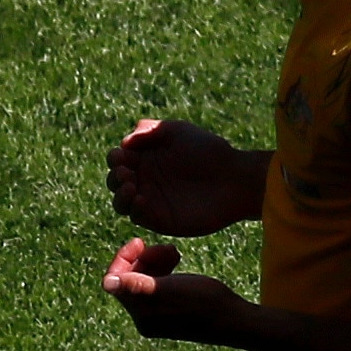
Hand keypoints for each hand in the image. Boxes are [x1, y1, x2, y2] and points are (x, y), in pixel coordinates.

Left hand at [101, 235, 249, 344]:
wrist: (235, 320)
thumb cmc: (207, 301)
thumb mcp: (171, 288)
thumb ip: (138, 285)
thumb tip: (106, 282)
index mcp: (141, 314)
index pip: (115, 282)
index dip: (123, 259)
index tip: (140, 241)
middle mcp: (144, 318)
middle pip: (128, 280)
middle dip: (143, 259)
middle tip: (166, 247)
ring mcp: (156, 316)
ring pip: (143, 280)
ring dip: (154, 262)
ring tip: (175, 252)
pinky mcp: (169, 311)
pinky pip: (156, 286)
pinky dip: (163, 270)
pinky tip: (176, 260)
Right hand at [107, 117, 261, 234]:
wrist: (235, 179)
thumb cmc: (209, 151)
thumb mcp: (179, 131)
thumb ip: (150, 130)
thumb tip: (124, 143)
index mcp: (147, 158)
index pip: (118, 160)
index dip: (115, 158)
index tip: (122, 156)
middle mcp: (146, 180)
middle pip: (115, 181)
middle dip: (115, 177)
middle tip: (127, 173)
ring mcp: (152, 202)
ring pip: (121, 203)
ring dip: (119, 195)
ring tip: (130, 187)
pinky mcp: (160, 220)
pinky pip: (137, 217)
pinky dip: (134, 209)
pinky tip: (142, 199)